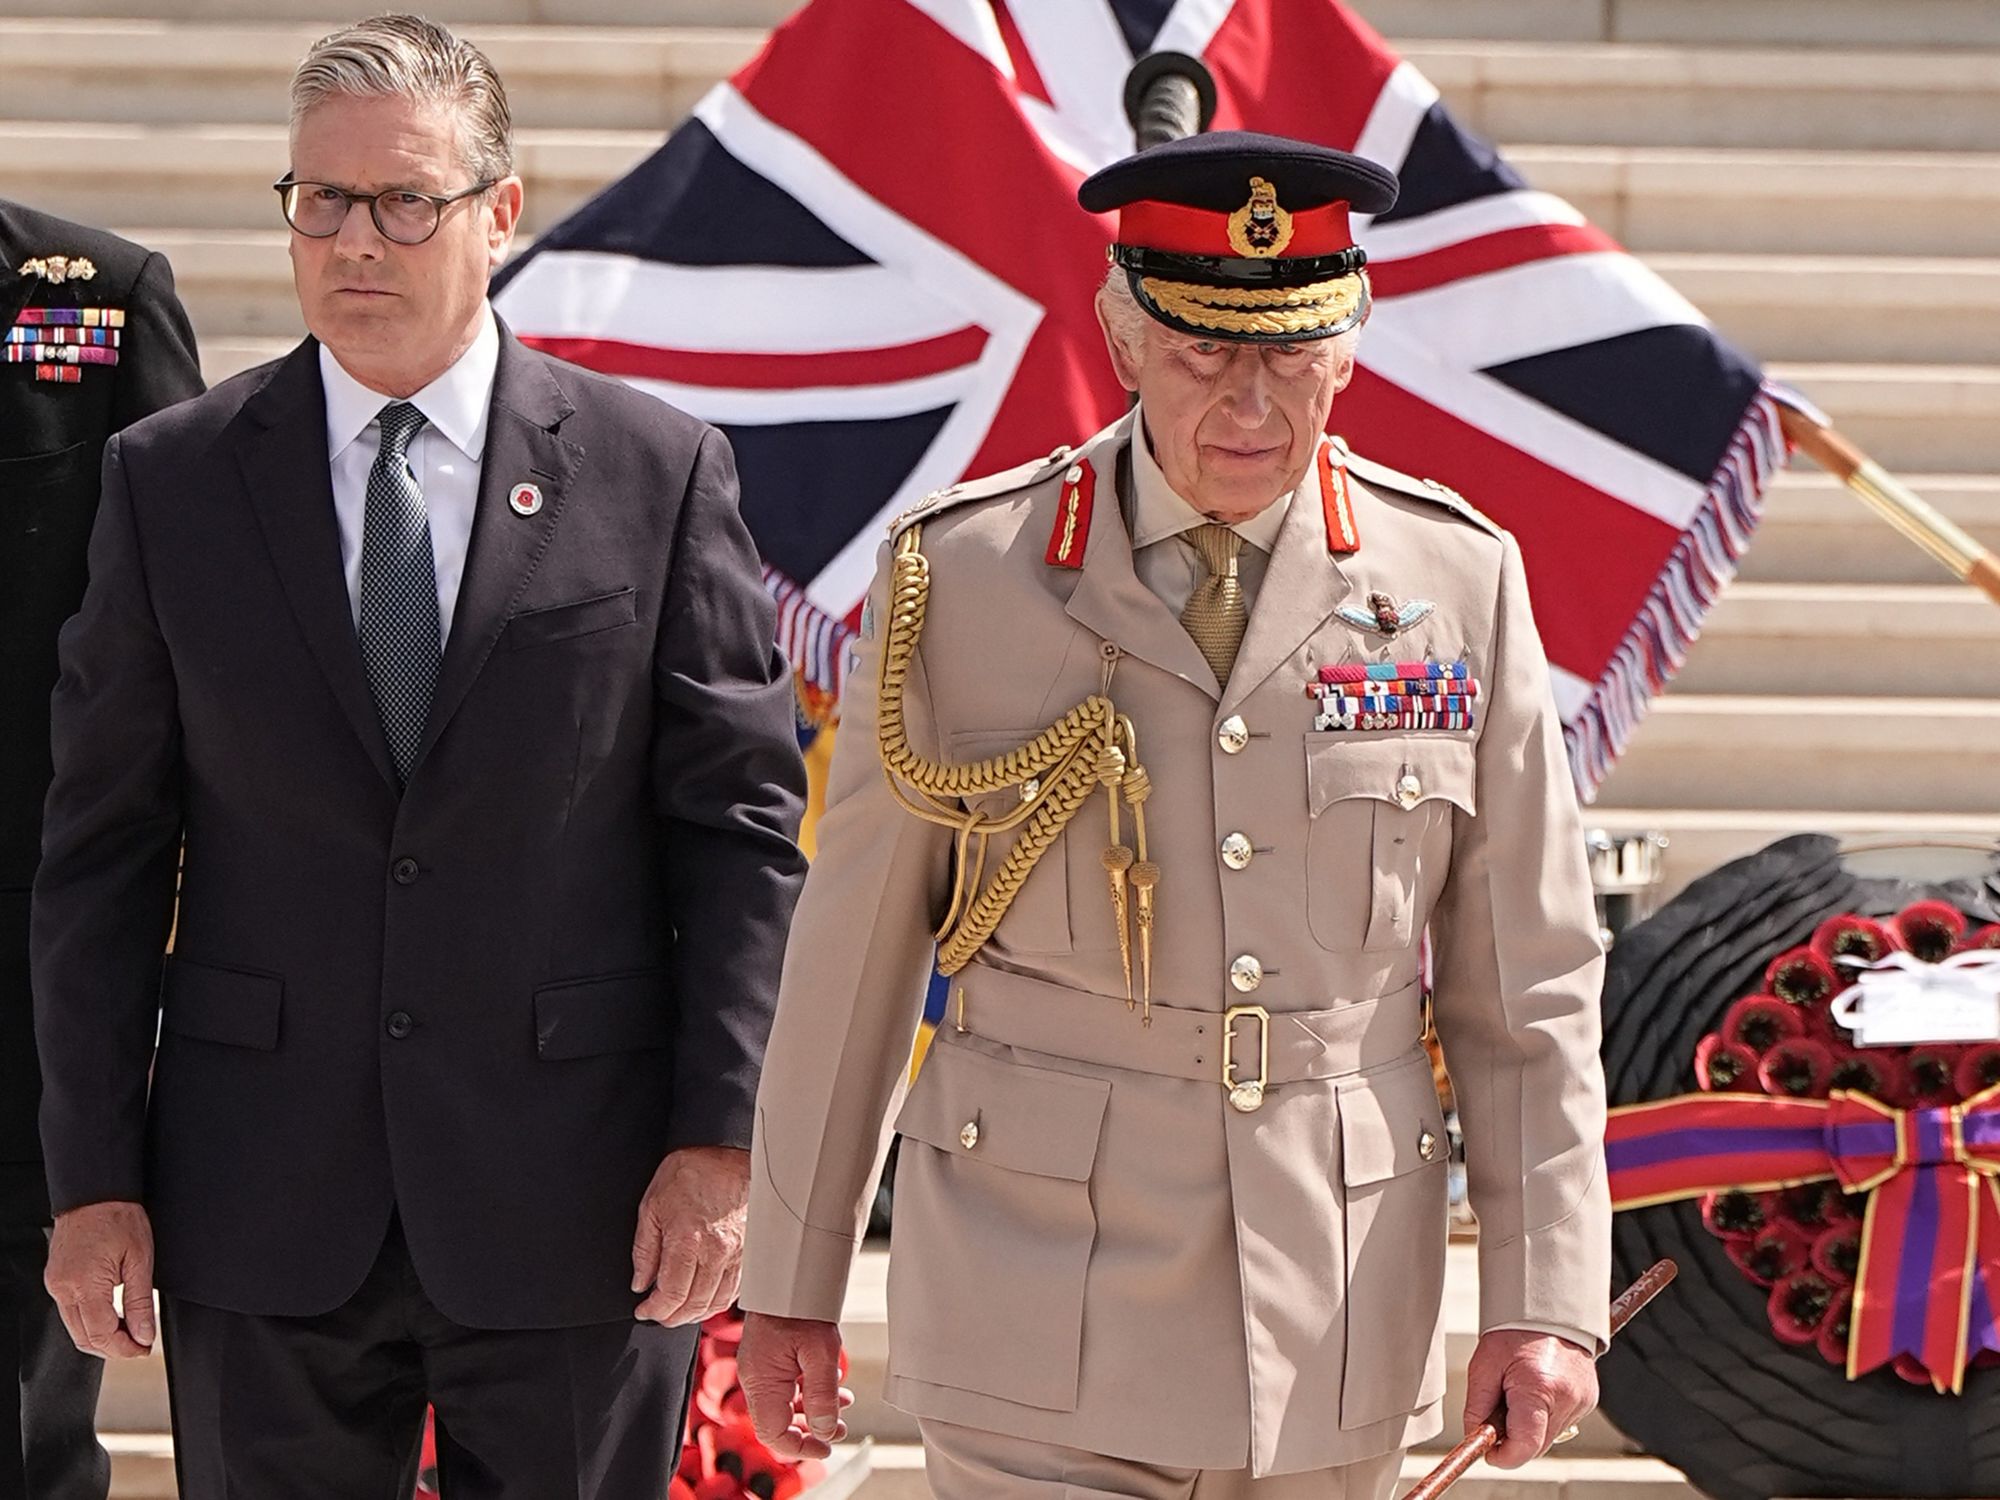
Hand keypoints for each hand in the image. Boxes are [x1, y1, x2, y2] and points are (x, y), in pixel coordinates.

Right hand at [45, 1201, 155, 1358]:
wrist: (95, 1193)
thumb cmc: (118, 1217)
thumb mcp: (141, 1260)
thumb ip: (140, 1302)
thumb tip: (144, 1334)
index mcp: (85, 1284)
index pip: (101, 1335)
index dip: (124, 1348)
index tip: (143, 1349)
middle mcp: (63, 1288)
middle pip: (84, 1338)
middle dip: (113, 1348)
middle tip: (140, 1345)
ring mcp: (56, 1285)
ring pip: (75, 1329)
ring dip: (101, 1337)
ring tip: (129, 1333)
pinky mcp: (55, 1280)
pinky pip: (70, 1312)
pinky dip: (90, 1322)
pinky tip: (110, 1317)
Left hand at [631, 1145, 749, 1325]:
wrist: (734, 1154)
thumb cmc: (696, 1171)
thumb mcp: (653, 1203)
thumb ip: (644, 1248)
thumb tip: (640, 1281)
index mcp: (688, 1241)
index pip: (671, 1295)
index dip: (654, 1310)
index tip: (644, 1310)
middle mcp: (717, 1253)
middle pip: (694, 1305)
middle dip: (672, 1317)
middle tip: (658, 1314)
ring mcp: (738, 1255)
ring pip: (716, 1303)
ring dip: (694, 1314)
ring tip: (678, 1311)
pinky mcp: (751, 1253)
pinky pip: (734, 1290)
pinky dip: (716, 1302)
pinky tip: (704, 1299)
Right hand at [738, 1312, 851, 1460]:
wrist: (790, 1276)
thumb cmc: (801, 1307)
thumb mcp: (821, 1353)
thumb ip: (823, 1395)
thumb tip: (825, 1431)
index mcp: (762, 1382)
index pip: (774, 1434)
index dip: (801, 1448)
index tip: (826, 1447)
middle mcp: (755, 1380)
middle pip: (777, 1424)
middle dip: (810, 1431)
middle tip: (838, 1430)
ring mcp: (760, 1370)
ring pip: (783, 1407)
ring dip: (812, 1412)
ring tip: (842, 1408)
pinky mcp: (767, 1361)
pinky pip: (784, 1389)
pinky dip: (807, 1394)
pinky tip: (829, 1387)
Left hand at [1462, 1329, 1596, 1467]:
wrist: (1548, 1311)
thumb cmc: (1514, 1333)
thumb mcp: (1483, 1366)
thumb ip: (1477, 1407)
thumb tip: (1475, 1437)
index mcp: (1539, 1388)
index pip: (1524, 1446)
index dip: (1503, 1456)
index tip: (1488, 1451)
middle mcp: (1567, 1399)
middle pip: (1536, 1446)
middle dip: (1513, 1439)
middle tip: (1497, 1413)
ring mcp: (1582, 1401)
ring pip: (1548, 1436)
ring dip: (1528, 1427)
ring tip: (1516, 1395)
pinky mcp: (1588, 1401)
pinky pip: (1560, 1423)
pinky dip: (1543, 1416)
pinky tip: (1534, 1391)